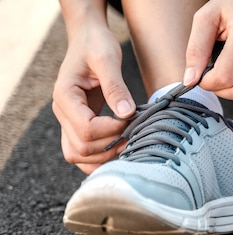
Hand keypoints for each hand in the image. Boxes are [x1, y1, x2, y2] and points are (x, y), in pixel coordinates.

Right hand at [52, 23, 134, 173]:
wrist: (88, 40)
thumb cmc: (96, 45)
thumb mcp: (108, 59)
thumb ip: (115, 87)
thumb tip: (127, 114)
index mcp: (65, 95)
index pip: (85, 129)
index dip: (111, 130)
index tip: (130, 119)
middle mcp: (61, 112)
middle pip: (80, 147)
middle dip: (110, 145)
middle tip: (132, 132)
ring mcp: (67, 120)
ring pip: (77, 155)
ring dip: (104, 156)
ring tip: (127, 142)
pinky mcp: (77, 124)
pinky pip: (81, 152)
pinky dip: (97, 158)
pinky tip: (117, 148)